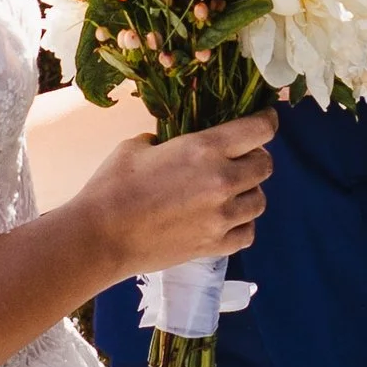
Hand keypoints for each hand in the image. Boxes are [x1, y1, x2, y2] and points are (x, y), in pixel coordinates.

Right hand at [75, 110, 274, 278]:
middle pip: (265, 165)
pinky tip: (225, 219)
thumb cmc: (112, 186)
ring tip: (228, 193)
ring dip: (247, 193)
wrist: (99, 237)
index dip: (266, 122)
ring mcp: (221, 216)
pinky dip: (241, 225)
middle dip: (254, 158)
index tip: (263, 121)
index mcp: (205, 148)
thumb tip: (175, 142)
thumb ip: (169, 140)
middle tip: (238, 160)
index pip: (261, 129)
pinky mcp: (215, 246)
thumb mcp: (138, 146)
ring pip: (260, 200)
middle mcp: (222, 180)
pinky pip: (247, 232)